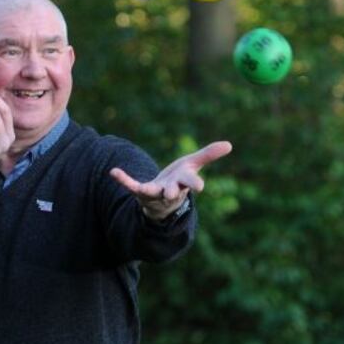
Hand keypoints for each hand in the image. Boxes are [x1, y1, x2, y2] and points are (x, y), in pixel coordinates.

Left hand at [109, 141, 232, 220]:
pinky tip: (114, 172)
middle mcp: (170, 190)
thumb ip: (208, 155)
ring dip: (149, 191)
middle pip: (173, 191)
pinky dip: (123, 179)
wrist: (163, 199)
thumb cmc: (180, 179)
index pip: (191, 182)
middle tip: (171, 193)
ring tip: (143, 189)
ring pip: (153, 192)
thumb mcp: (192, 165)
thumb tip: (229, 144)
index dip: (194, 183)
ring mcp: (155, 193)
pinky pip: (132, 186)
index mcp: (184, 182)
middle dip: (172, 192)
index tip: (199, 187)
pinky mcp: (141, 192)